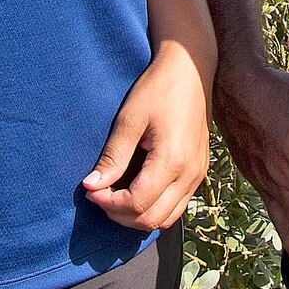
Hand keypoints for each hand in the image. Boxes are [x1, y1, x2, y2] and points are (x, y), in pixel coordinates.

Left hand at [82, 41, 208, 230]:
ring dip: (138, 216)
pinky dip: (154, 208)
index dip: (108, 203)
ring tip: (115, 196)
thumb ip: (113, 157)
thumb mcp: (130, 119)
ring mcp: (198, 175)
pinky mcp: (199, 172)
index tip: (90, 190)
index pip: (137, 204)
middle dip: (120, 215)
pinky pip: (177, 205)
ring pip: (167, 219)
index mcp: (173, 160)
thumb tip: (91, 186)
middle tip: (99, 194)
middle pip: (152, 219)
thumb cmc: (158, 89)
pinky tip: (135, 190)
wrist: (191, 69)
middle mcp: (190, 174)